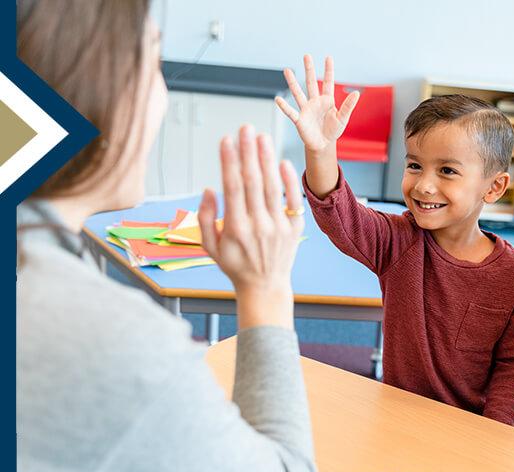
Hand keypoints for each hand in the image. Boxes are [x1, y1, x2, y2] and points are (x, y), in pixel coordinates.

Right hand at [198, 125, 303, 302]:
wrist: (265, 286)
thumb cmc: (234, 265)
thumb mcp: (209, 246)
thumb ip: (204, 218)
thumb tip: (209, 189)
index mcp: (236, 229)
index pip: (232, 188)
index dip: (229, 162)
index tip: (226, 140)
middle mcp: (259, 226)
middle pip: (253, 182)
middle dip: (248, 153)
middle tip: (246, 128)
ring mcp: (279, 227)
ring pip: (273, 187)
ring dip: (267, 160)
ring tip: (262, 137)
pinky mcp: (295, 228)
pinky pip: (293, 201)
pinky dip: (289, 181)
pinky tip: (283, 161)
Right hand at [275, 55, 358, 152]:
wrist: (323, 144)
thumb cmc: (333, 130)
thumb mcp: (343, 118)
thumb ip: (348, 106)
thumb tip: (356, 93)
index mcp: (327, 100)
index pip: (328, 83)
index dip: (328, 71)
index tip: (328, 58)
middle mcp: (315, 102)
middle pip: (311, 83)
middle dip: (309, 69)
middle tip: (307, 56)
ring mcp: (306, 109)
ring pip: (298, 93)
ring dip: (292, 82)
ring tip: (287, 70)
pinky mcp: (300, 120)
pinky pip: (291, 112)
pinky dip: (284, 107)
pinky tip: (278, 100)